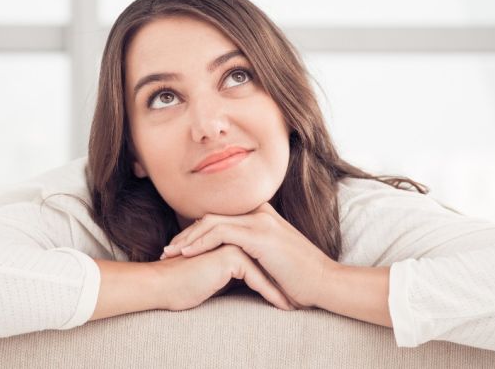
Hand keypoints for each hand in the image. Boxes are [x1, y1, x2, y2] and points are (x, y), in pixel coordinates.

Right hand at [156, 244, 294, 311]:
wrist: (164, 285)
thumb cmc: (186, 283)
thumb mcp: (219, 276)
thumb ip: (235, 270)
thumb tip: (254, 276)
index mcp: (233, 238)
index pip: (263, 255)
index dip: (277, 274)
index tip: (291, 291)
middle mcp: (235, 235)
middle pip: (268, 258)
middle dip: (283, 280)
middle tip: (300, 299)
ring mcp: (233, 243)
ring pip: (266, 268)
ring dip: (280, 288)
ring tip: (294, 306)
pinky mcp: (230, 255)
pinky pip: (256, 277)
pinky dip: (270, 293)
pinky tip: (281, 307)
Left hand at [160, 202, 336, 308]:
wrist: (324, 282)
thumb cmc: (300, 278)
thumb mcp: (272, 259)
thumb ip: (253, 252)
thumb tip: (230, 262)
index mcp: (263, 215)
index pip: (221, 216)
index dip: (198, 230)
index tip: (180, 247)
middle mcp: (260, 212)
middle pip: (212, 216)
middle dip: (187, 233)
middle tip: (169, 250)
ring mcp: (260, 221)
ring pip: (212, 221)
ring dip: (188, 238)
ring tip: (172, 253)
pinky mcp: (259, 234)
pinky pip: (221, 233)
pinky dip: (201, 243)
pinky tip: (188, 254)